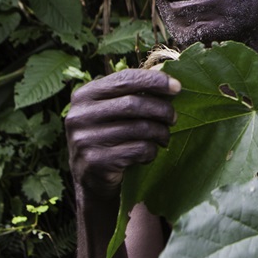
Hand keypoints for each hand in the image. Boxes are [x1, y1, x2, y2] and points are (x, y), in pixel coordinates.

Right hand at [66, 69, 179, 198]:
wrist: (89, 178)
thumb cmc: (108, 136)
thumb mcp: (111, 111)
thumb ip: (132, 94)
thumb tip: (169, 80)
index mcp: (84, 95)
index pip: (124, 79)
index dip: (154, 80)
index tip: (177, 87)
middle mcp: (79, 115)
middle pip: (133, 104)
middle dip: (162, 110)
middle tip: (174, 118)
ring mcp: (84, 139)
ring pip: (140, 128)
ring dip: (161, 133)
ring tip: (164, 137)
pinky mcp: (95, 161)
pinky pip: (138, 150)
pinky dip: (151, 151)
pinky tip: (148, 154)